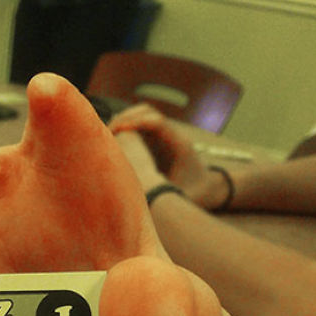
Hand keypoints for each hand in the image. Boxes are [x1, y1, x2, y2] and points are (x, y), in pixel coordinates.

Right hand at [110, 104, 227, 209]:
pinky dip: (125, 129)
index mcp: (179, 144)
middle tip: (106, 130)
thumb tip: (147, 203)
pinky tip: (111, 141)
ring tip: (105, 134)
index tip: (118, 130)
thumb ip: (169, 197)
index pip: (157, 122)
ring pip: (141, 115)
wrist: (210, 187)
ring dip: (124, 120)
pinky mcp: (157, 141)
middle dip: (126, 117)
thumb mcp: (186, 197)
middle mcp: (171, 135)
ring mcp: (164, 136)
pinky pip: (139, 127)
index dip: (137, 122)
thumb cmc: (198, 194)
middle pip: (147, 112)